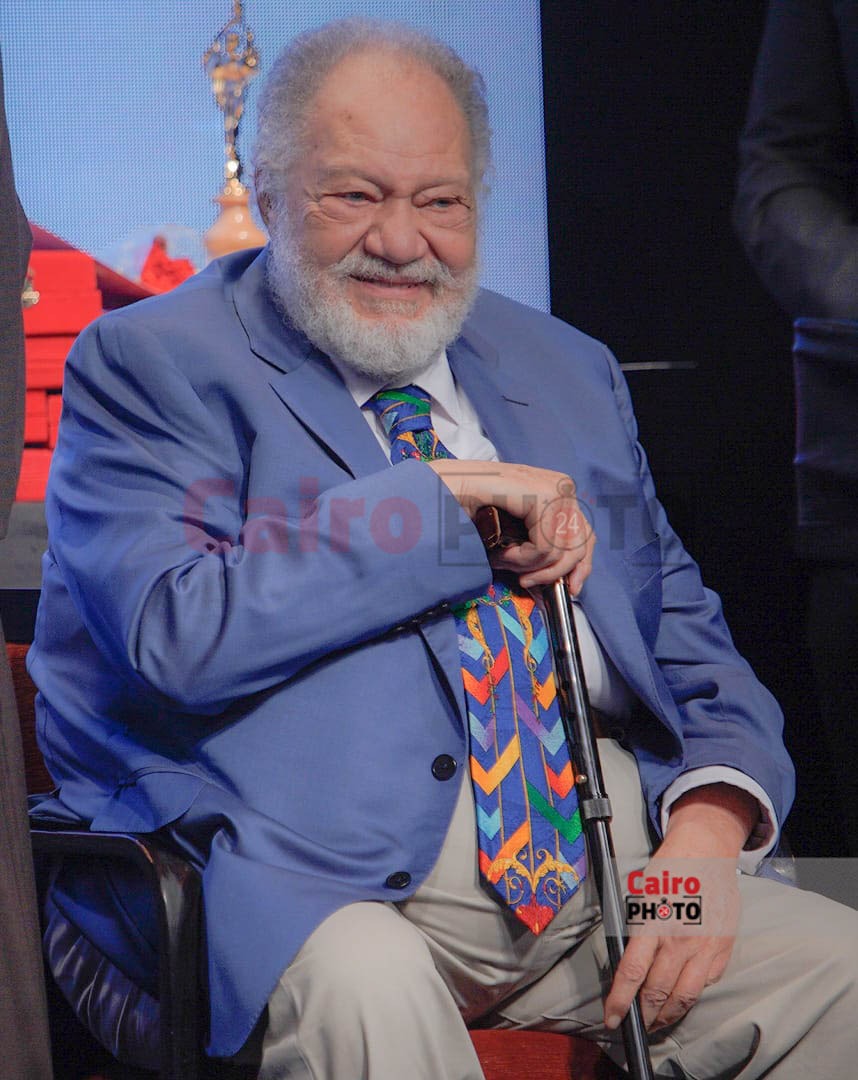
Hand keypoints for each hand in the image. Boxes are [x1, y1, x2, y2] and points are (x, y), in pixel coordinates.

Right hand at [428, 460, 594, 590]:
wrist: (435, 490)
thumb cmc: (466, 511)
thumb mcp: (514, 533)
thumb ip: (541, 547)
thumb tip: (568, 582)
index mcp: (556, 490)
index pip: (585, 533)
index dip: (581, 566)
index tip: (568, 589)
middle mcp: (559, 484)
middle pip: (581, 543)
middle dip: (552, 572)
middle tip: (523, 580)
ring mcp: (551, 486)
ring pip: (562, 549)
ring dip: (529, 566)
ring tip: (503, 560)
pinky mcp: (539, 494)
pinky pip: (545, 546)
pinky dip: (521, 559)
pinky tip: (500, 553)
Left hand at [604, 785, 755, 1031]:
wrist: (705, 850)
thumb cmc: (668, 868)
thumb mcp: (641, 894)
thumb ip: (637, 930)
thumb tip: (628, 964)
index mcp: (654, 923)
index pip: (632, 974)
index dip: (620, 1001)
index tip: (611, 1019)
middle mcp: (680, 940)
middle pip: (658, 992)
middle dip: (644, 1015)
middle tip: (635, 1026)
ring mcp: (705, 948)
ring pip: (684, 996)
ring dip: (668, 1015)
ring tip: (657, 1023)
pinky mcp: (723, 949)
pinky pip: (706, 982)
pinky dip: (692, 994)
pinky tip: (682, 997)